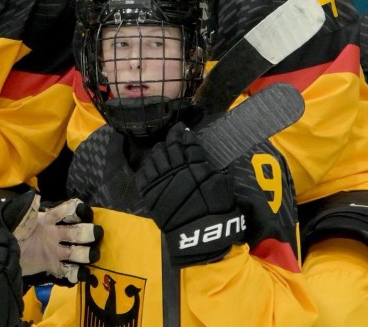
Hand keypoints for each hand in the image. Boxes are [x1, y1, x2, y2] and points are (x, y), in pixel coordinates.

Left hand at [0, 191, 101, 285]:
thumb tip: (36, 196)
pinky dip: (77, 273)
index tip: (82, 212)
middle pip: (77, 232)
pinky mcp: (53, 267)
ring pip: (76, 251)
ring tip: (91, 255)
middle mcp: (56, 234)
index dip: (77, 210)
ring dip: (86, 253)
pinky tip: (81, 273)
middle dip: (88, 232)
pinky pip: (69, 271)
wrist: (3, 255)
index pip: (67, 212)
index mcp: (49, 220)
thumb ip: (27, 208)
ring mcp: (56, 251)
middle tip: (94, 234)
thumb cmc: (12, 232)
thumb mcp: (18, 218)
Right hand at [0, 226, 24, 326]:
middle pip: (13, 257)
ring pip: (16, 275)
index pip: (2, 243)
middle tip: (1, 242)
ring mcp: (12, 296)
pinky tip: (4, 283)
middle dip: (8, 247)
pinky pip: (15, 293)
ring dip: (10, 265)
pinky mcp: (12, 313)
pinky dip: (10, 283)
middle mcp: (7, 278)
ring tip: (3, 261)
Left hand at [135, 122, 244, 267]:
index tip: (184, 130)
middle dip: (172, 139)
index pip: (188, 144)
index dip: (185, 135)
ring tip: (163, 149)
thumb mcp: (223, 187)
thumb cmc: (217, 212)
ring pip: (155, 157)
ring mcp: (161, 181)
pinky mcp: (150, 194)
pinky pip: (144, 174)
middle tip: (174, 136)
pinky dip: (147, 167)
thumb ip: (213, 170)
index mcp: (196, 166)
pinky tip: (152, 166)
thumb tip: (204, 160)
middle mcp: (176, 169)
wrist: (199, 236)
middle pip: (170, 147)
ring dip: (159, 150)